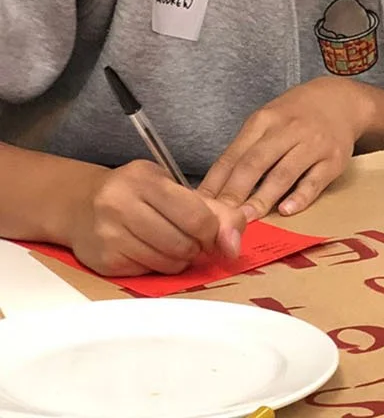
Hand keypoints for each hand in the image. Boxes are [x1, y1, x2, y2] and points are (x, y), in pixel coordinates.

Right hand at [64, 160, 244, 276]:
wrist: (79, 205)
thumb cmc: (136, 194)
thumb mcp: (172, 188)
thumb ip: (213, 210)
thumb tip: (234, 245)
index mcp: (144, 179)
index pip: (197, 216)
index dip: (214, 231)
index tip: (213, 233)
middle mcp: (120, 204)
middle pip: (183, 243)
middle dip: (197, 247)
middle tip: (193, 241)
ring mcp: (108, 234)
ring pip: (167, 262)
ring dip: (180, 260)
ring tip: (172, 245)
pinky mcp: (103, 260)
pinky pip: (148, 272)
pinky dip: (158, 266)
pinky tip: (149, 251)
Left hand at [199, 76, 374, 220]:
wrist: (341, 100)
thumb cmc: (295, 116)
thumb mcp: (267, 121)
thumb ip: (245, 149)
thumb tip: (215, 189)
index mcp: (264, 121)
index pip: (233, 155)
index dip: (215, 183)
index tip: (201, 207)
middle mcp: (288, 130)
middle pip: (255, 163)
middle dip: (234, 193)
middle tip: (220, 218)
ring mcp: (313, 144)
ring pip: (283, 173)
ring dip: (263, 198)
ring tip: (246, 219)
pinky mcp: (334, 159)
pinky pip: (315, 180)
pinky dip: (300, 196)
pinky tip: (287, 210)